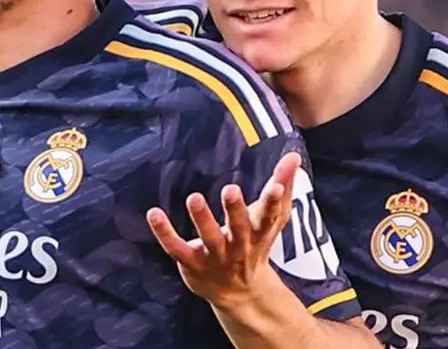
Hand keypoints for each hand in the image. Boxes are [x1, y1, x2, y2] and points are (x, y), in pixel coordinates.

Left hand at [146, 152, 300, 307]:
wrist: (240, 293)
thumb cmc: (255, 244)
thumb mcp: (271, 219)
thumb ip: (283, 186)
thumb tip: (294, 156)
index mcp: (259, 233)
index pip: (270, 217)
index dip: (274, 202)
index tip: (276, 186)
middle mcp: (239, 246)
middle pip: (239, 228)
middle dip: (235, 210)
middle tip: (230, 190)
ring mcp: (215, 257)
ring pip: (208, 238)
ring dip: (202, 219)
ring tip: (194, 197)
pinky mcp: (192, 263)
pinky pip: (176, 248)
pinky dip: (164, 233)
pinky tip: (153, 213)